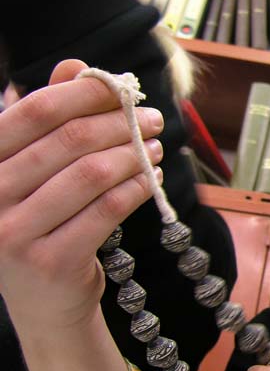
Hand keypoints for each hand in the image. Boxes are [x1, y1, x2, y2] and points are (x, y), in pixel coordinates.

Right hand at [0, 59, 163, 333]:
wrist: (44, 304)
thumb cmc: (42, 224)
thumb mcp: (34, 172)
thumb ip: (50, 120)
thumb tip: (76, 66)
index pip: (33, 113)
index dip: (83, 94)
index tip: (121, 89)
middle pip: (70, 141)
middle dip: (120, 124)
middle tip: (152, 119)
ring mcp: (14, 234)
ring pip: (92, 174)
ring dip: (133, 154)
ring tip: (154, 147)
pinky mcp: (51, 261)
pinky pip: (108, 210)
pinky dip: (136, 189)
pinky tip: (150, 178)